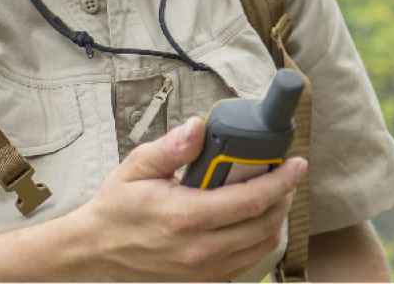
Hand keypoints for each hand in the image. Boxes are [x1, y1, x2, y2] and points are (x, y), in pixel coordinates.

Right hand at [73, 117, 306, 281]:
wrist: (97, 250)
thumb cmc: (117, 204)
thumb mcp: (136, 166)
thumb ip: (170, 147)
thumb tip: (199, 126)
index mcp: (185, 216)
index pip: (249, 200)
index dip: (280, 181)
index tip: (296, 163)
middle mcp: (201, 249)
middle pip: (263, 225)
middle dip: (283, 196)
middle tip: (285, 173)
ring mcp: (205, 271)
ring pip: (261, 247)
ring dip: (275, 218)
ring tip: (273, 193)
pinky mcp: (204, 281)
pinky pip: (247, 262)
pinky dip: (260, 239)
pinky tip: (254, 219)